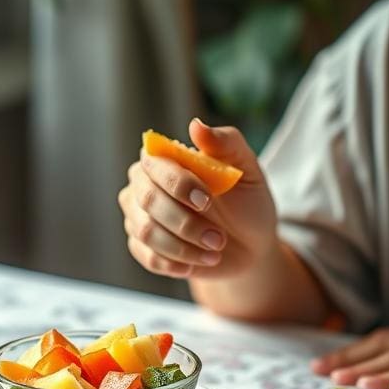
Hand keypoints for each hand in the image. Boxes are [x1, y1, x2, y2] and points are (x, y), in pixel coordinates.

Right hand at [117, 118, 277, 279]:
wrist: (250, 245)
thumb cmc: (246, 201)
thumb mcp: (247, 169)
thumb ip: (225, 143)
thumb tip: (195, 125)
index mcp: (164, 159)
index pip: (155, 164)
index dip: (178, 183)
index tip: (207, 200)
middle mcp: (143, 185)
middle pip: (147, 200)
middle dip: (185, 222)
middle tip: (218, 237)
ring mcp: (138, 217)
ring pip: (146, 232)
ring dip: (185, 246)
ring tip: (216, 249)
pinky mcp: (142, 248)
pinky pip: (148, 257)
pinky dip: (177, 263)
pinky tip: (199, 261)